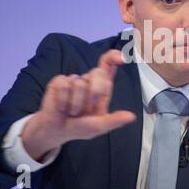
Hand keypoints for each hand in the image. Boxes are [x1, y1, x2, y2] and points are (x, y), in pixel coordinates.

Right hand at [21, 50, 135, 160]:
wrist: (57, 131)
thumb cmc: (79, 127)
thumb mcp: (99, 127)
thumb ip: (114, 120)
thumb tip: (131, 116)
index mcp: (102, 88)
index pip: (108, 65)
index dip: (114, 57)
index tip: (122, 58)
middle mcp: (89, 80)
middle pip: (98, 72)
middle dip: (95, 92)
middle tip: (87, 110)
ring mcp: (74, 80)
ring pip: (80, 83)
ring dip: (76, 103)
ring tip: (72, 112)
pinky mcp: (59, 82)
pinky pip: (65, 86)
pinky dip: (63, 101)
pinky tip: (62, 107)